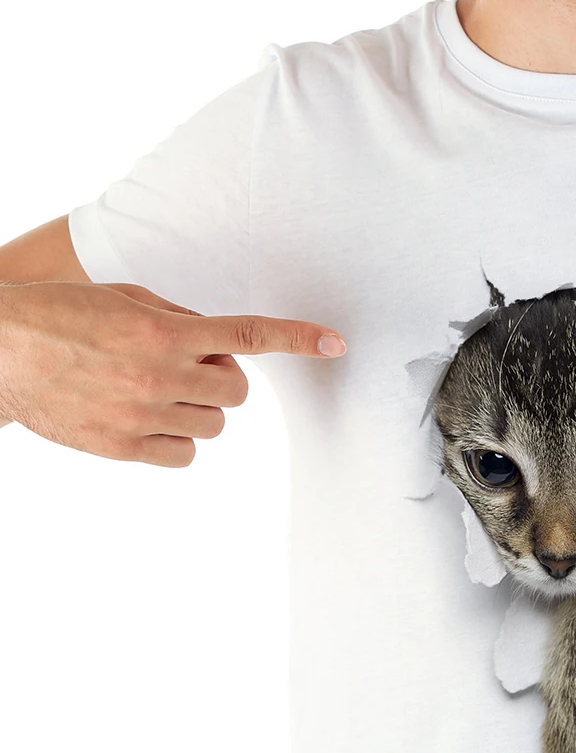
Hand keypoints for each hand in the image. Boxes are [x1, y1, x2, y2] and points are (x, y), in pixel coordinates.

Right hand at [0, 281, 345, 466]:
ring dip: (199, 408)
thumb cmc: (64, 316)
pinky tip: (148, 418)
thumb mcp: (125, 298)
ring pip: (214, 424)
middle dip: (220, 378)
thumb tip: (221, 346)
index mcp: (163, 332)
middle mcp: (159, 375)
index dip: (298, 338)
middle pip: (237, 391)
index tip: (335, 343)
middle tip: (184, 366)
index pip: (248, 336)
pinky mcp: (124, 447)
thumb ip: (180, 319)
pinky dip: (179, 439)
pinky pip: (186, 454)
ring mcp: (142, 415)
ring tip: (156, 389)